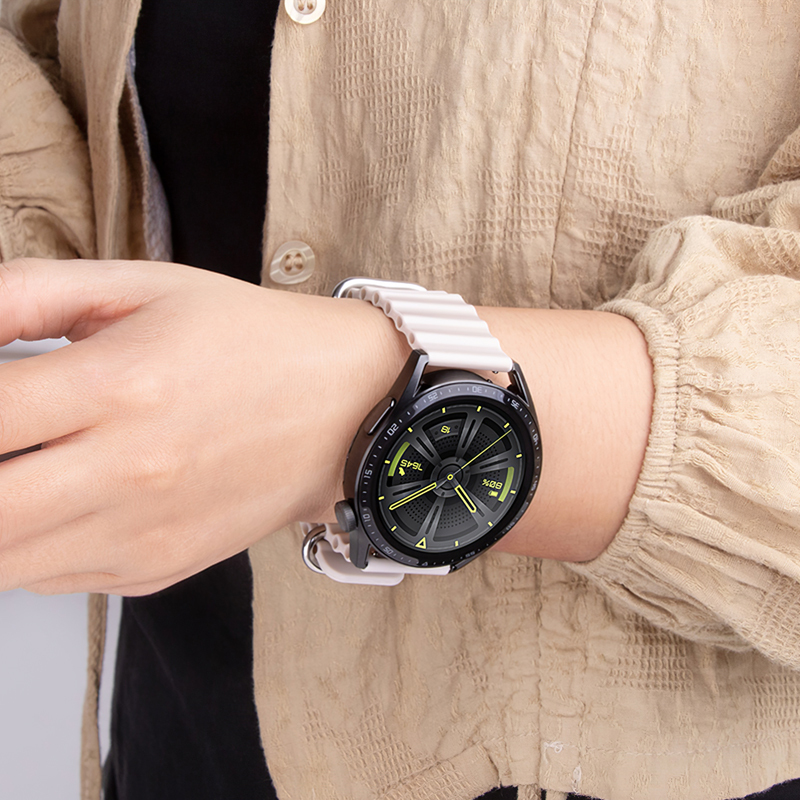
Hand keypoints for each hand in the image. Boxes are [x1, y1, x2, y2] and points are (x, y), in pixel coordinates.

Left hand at [0, 258, 408, 594]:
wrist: (345, 407)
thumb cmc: (253, 342)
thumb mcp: (144, 288)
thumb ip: (25, 294)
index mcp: (122, 385)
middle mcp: (129, 472)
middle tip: (3, 441)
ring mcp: (142, 534)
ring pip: (0, 561)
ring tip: (29, 465)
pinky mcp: (155, 569)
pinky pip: (47, 578)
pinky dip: (31, 542)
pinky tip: (69, 495)